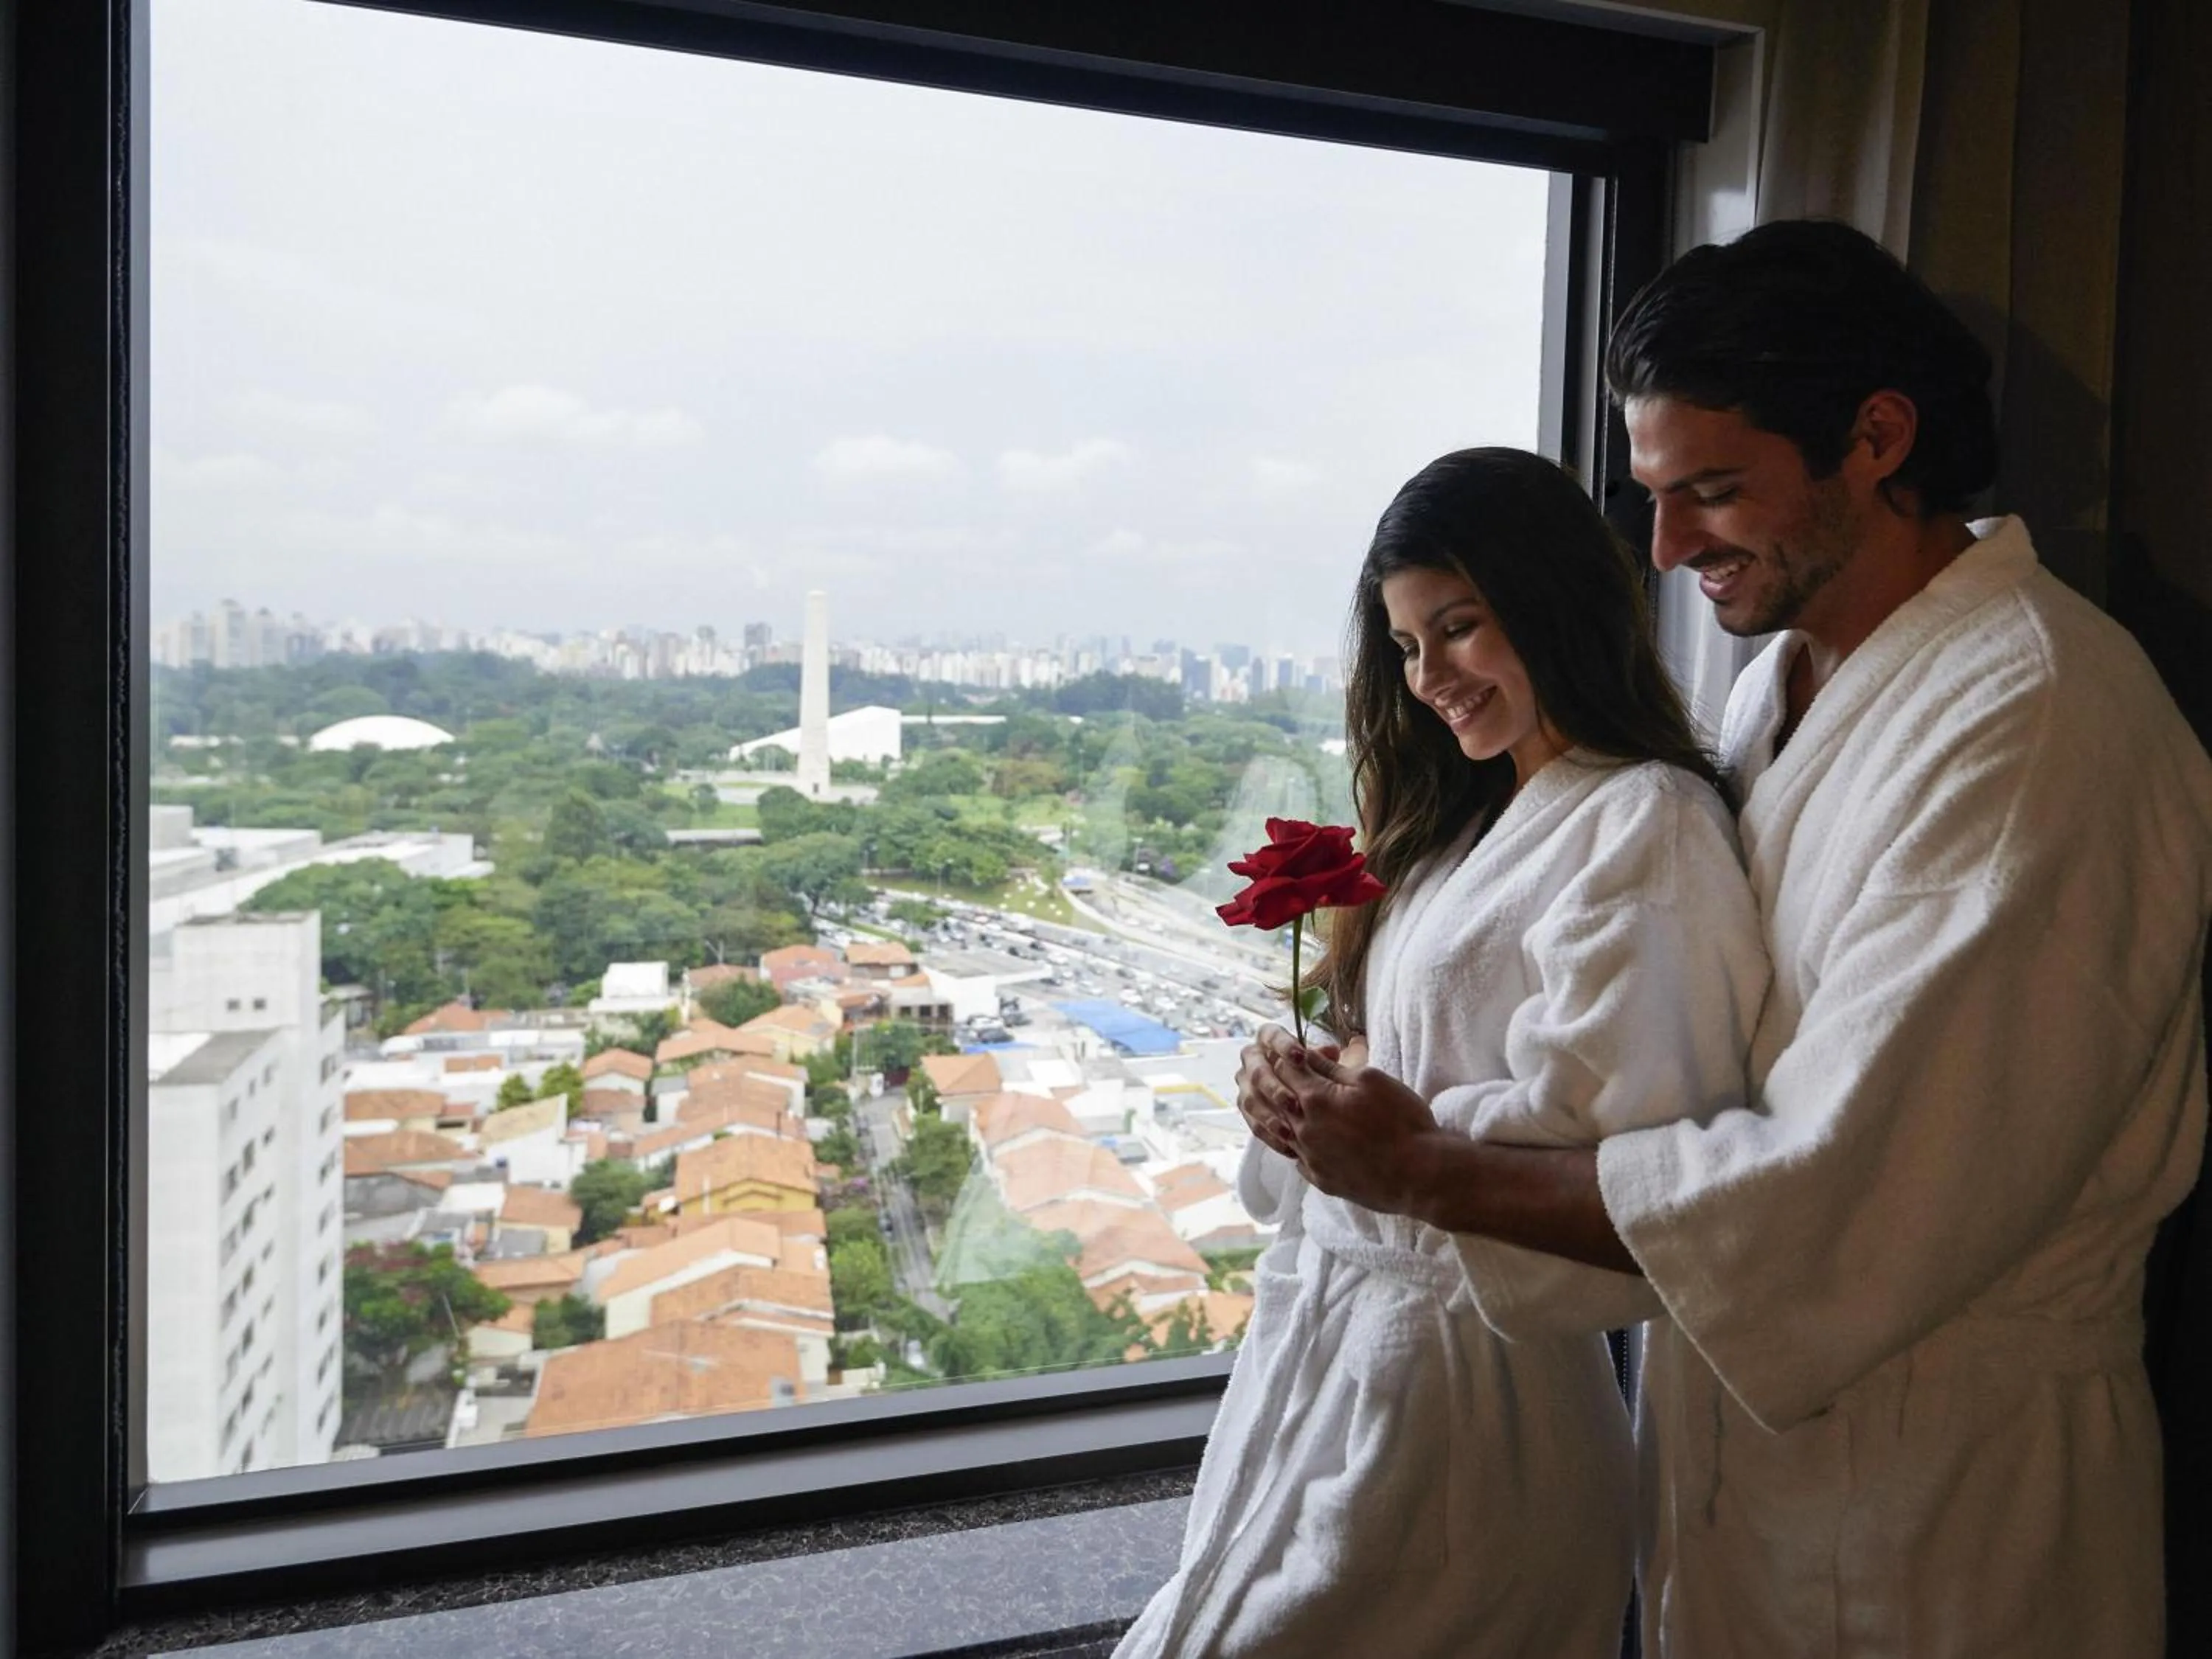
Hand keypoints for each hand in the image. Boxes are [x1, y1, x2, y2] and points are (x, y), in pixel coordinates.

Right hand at [1237, 1025, 1337, 1159]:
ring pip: (1251, 1100)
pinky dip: (1270, 1134)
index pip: (1270, 1036)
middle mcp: (1253, 1060)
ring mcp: (1246, 1085)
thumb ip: (1325, 1058)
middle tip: (1294, 1103)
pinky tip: (1288, 1144)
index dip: (1283, 1045)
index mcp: (1269, 1040)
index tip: (1301, 1057)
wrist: (1310, 1098)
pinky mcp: (1247, 1109)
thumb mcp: (1325, 1063)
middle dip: (1274, 1088)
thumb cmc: (1317, 1073)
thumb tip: (1332, 1051)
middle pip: (1256, 1071)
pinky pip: (1253, 1122)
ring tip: (1290, 1131)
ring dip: (1270, 1116)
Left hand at [1255, 1027, 1440, 1215]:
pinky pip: (1299, 1159)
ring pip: (1285, 1132)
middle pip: (1280, 1100)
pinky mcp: (1321, 1181)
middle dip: (1288, 1085)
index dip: (1292, 1058)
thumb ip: (1334, 1068)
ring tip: (1311, 1111)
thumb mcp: (1372, 1080)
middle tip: (1306, 1080)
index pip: (1285, 1070)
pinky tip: (1319, 1142)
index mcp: (1315, 1099)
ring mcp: (1310, 1158)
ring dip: (1293, 1117)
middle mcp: (1304, 1130)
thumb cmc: (1402, 1121)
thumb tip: (1309, 1056)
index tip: (1303, 1056)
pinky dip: (1304, 1147)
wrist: (1419, 1174)